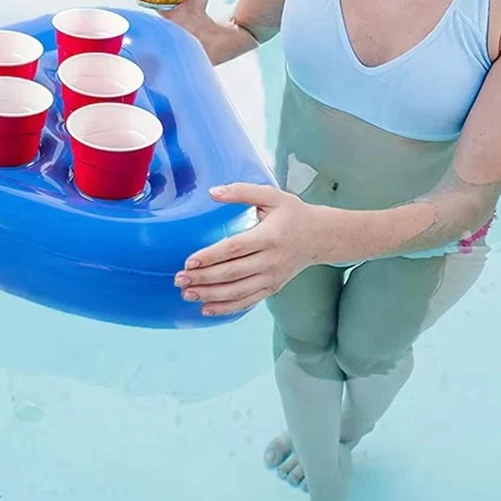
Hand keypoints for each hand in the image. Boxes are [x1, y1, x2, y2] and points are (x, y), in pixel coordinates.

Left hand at [174, 183, 329, 315]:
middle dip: (204, 279)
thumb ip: (241, 192)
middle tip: (179, 280)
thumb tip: (212, 192)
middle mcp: (271, 260)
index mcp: (269, 236)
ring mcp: (272, 277)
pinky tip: (207, 308)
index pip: (235, 249)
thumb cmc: (293, 213)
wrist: (321, 236)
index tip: (189, 262)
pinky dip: (227, 308)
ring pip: (238, 291)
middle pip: (232, 273)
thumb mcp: (271, 195)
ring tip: (187, 294)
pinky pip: (248, 301)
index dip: (211, 256)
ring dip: (211, 295)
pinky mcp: (272, 287)